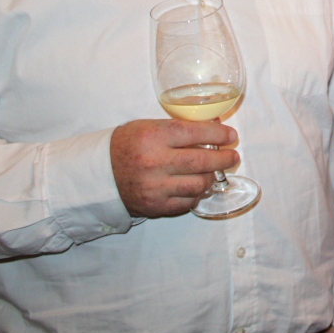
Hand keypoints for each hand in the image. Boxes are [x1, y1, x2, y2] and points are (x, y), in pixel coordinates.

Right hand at [110, 119, 238, 217]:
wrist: (100, 174)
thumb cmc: (127, 145)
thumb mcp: (150, 127)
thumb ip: (181, 128)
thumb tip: (215, 126)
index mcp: (153, 137)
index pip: (196, 132)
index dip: (219, 134)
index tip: (231, 136)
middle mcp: (155, 162)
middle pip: (202, 161)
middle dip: (224, 159)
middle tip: (233, 157)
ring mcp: (155, 187)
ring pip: (199, 184)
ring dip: (211, 177)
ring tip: (213, 172)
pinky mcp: (155, 206)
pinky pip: (188, 202)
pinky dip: (196, 194)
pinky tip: (196, 186)